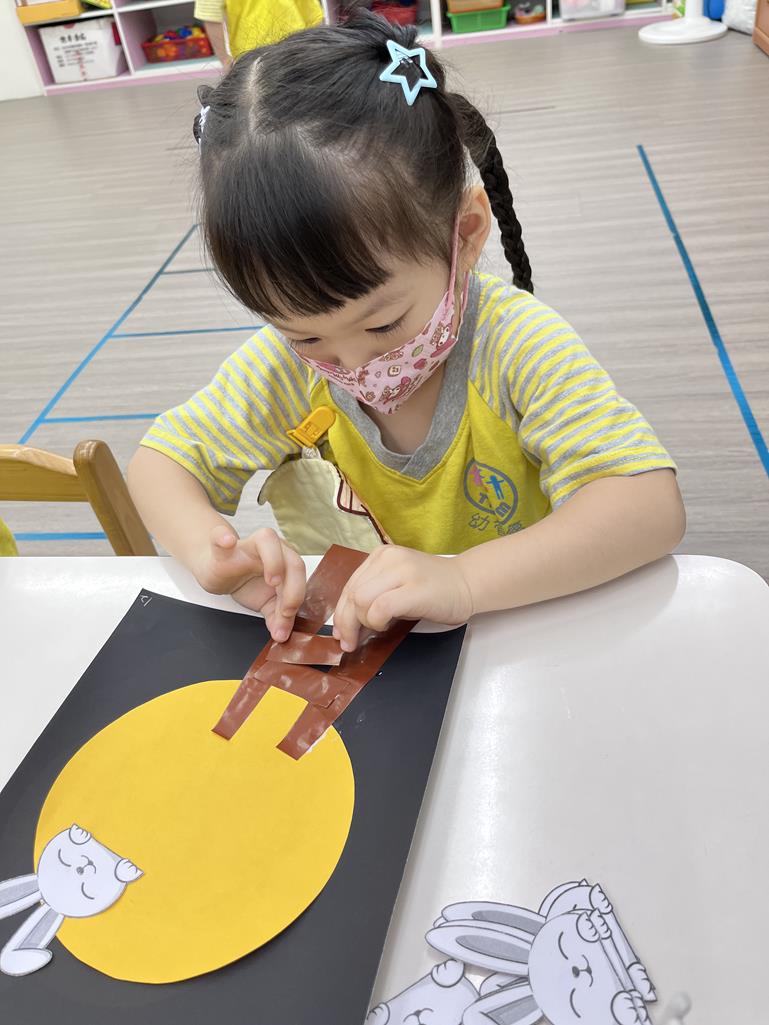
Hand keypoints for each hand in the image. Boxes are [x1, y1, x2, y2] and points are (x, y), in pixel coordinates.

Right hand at [195, 525, 305, 641]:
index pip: (300, 578)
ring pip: (267, 539)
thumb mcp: (265, 603)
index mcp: (287, 563)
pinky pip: (221, 536)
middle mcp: (274, 549)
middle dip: (293, 587)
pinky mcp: (224, 546)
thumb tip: (281, 635)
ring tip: (272, 580)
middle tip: (285, 609)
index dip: (297, 596)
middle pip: (293, 560)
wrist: (218, 572)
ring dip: (274, 561)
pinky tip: (227, 541)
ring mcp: (249, 544)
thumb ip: (276, 618)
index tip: (288, 615)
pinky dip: (223, 537)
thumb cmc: (246, 582)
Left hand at [332, 547, 473, 651]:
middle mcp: (388, 559)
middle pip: (352, 594)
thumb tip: (346, 625)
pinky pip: (380, 608)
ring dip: (365, 622)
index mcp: (381, 556)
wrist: (468, 583)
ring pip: (361, 600)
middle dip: (347, 624)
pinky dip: (378, 622)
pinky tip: (388, 625)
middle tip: (351, 643)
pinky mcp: (414, 588)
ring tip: (381, 627)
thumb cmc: (433, 590)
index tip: (342, 635)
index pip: (349, 586)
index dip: (341, 614)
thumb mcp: (397, 586)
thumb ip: (373, 596)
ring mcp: (402, 571)